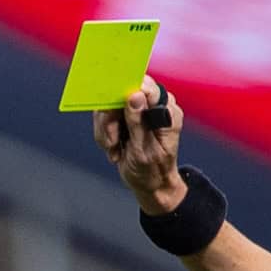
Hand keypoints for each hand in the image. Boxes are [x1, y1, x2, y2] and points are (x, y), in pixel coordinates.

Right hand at [93, 75, 186, 214]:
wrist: (150, 183)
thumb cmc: (153, 170)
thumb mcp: (144, 149)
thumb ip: (138, 122)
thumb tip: (135, 95)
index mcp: (167, 111)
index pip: (147, 87)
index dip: (128, 89)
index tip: (114, 101)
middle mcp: (154, 105)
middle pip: (121, 93)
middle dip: (111, 118)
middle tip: (112, 140)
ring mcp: (137, 109)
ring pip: (108, 105)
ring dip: (106, 129)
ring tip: (114, 148)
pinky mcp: (123, 115)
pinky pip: (104, 116)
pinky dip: (104, 134)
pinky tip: (114, 149)